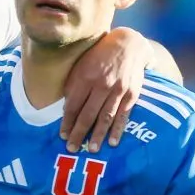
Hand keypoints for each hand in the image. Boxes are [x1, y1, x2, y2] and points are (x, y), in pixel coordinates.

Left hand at [62, 28, 148, 152]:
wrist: (128, 45)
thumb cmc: (99, 55)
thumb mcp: (81, 65)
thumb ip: (74, 85)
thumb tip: (66, 108)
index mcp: (85, 76)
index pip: (73, 105)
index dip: (67, 122)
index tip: (63, 135)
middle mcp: (101, 84)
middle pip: (87, 114)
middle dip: (79, 133)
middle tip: (72, 149)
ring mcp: (118, 90)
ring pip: (105, 117)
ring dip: (98, 135)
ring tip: (92, 149)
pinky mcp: (131, 94)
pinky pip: (123, 115)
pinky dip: (117, 130)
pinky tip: (112, 142)